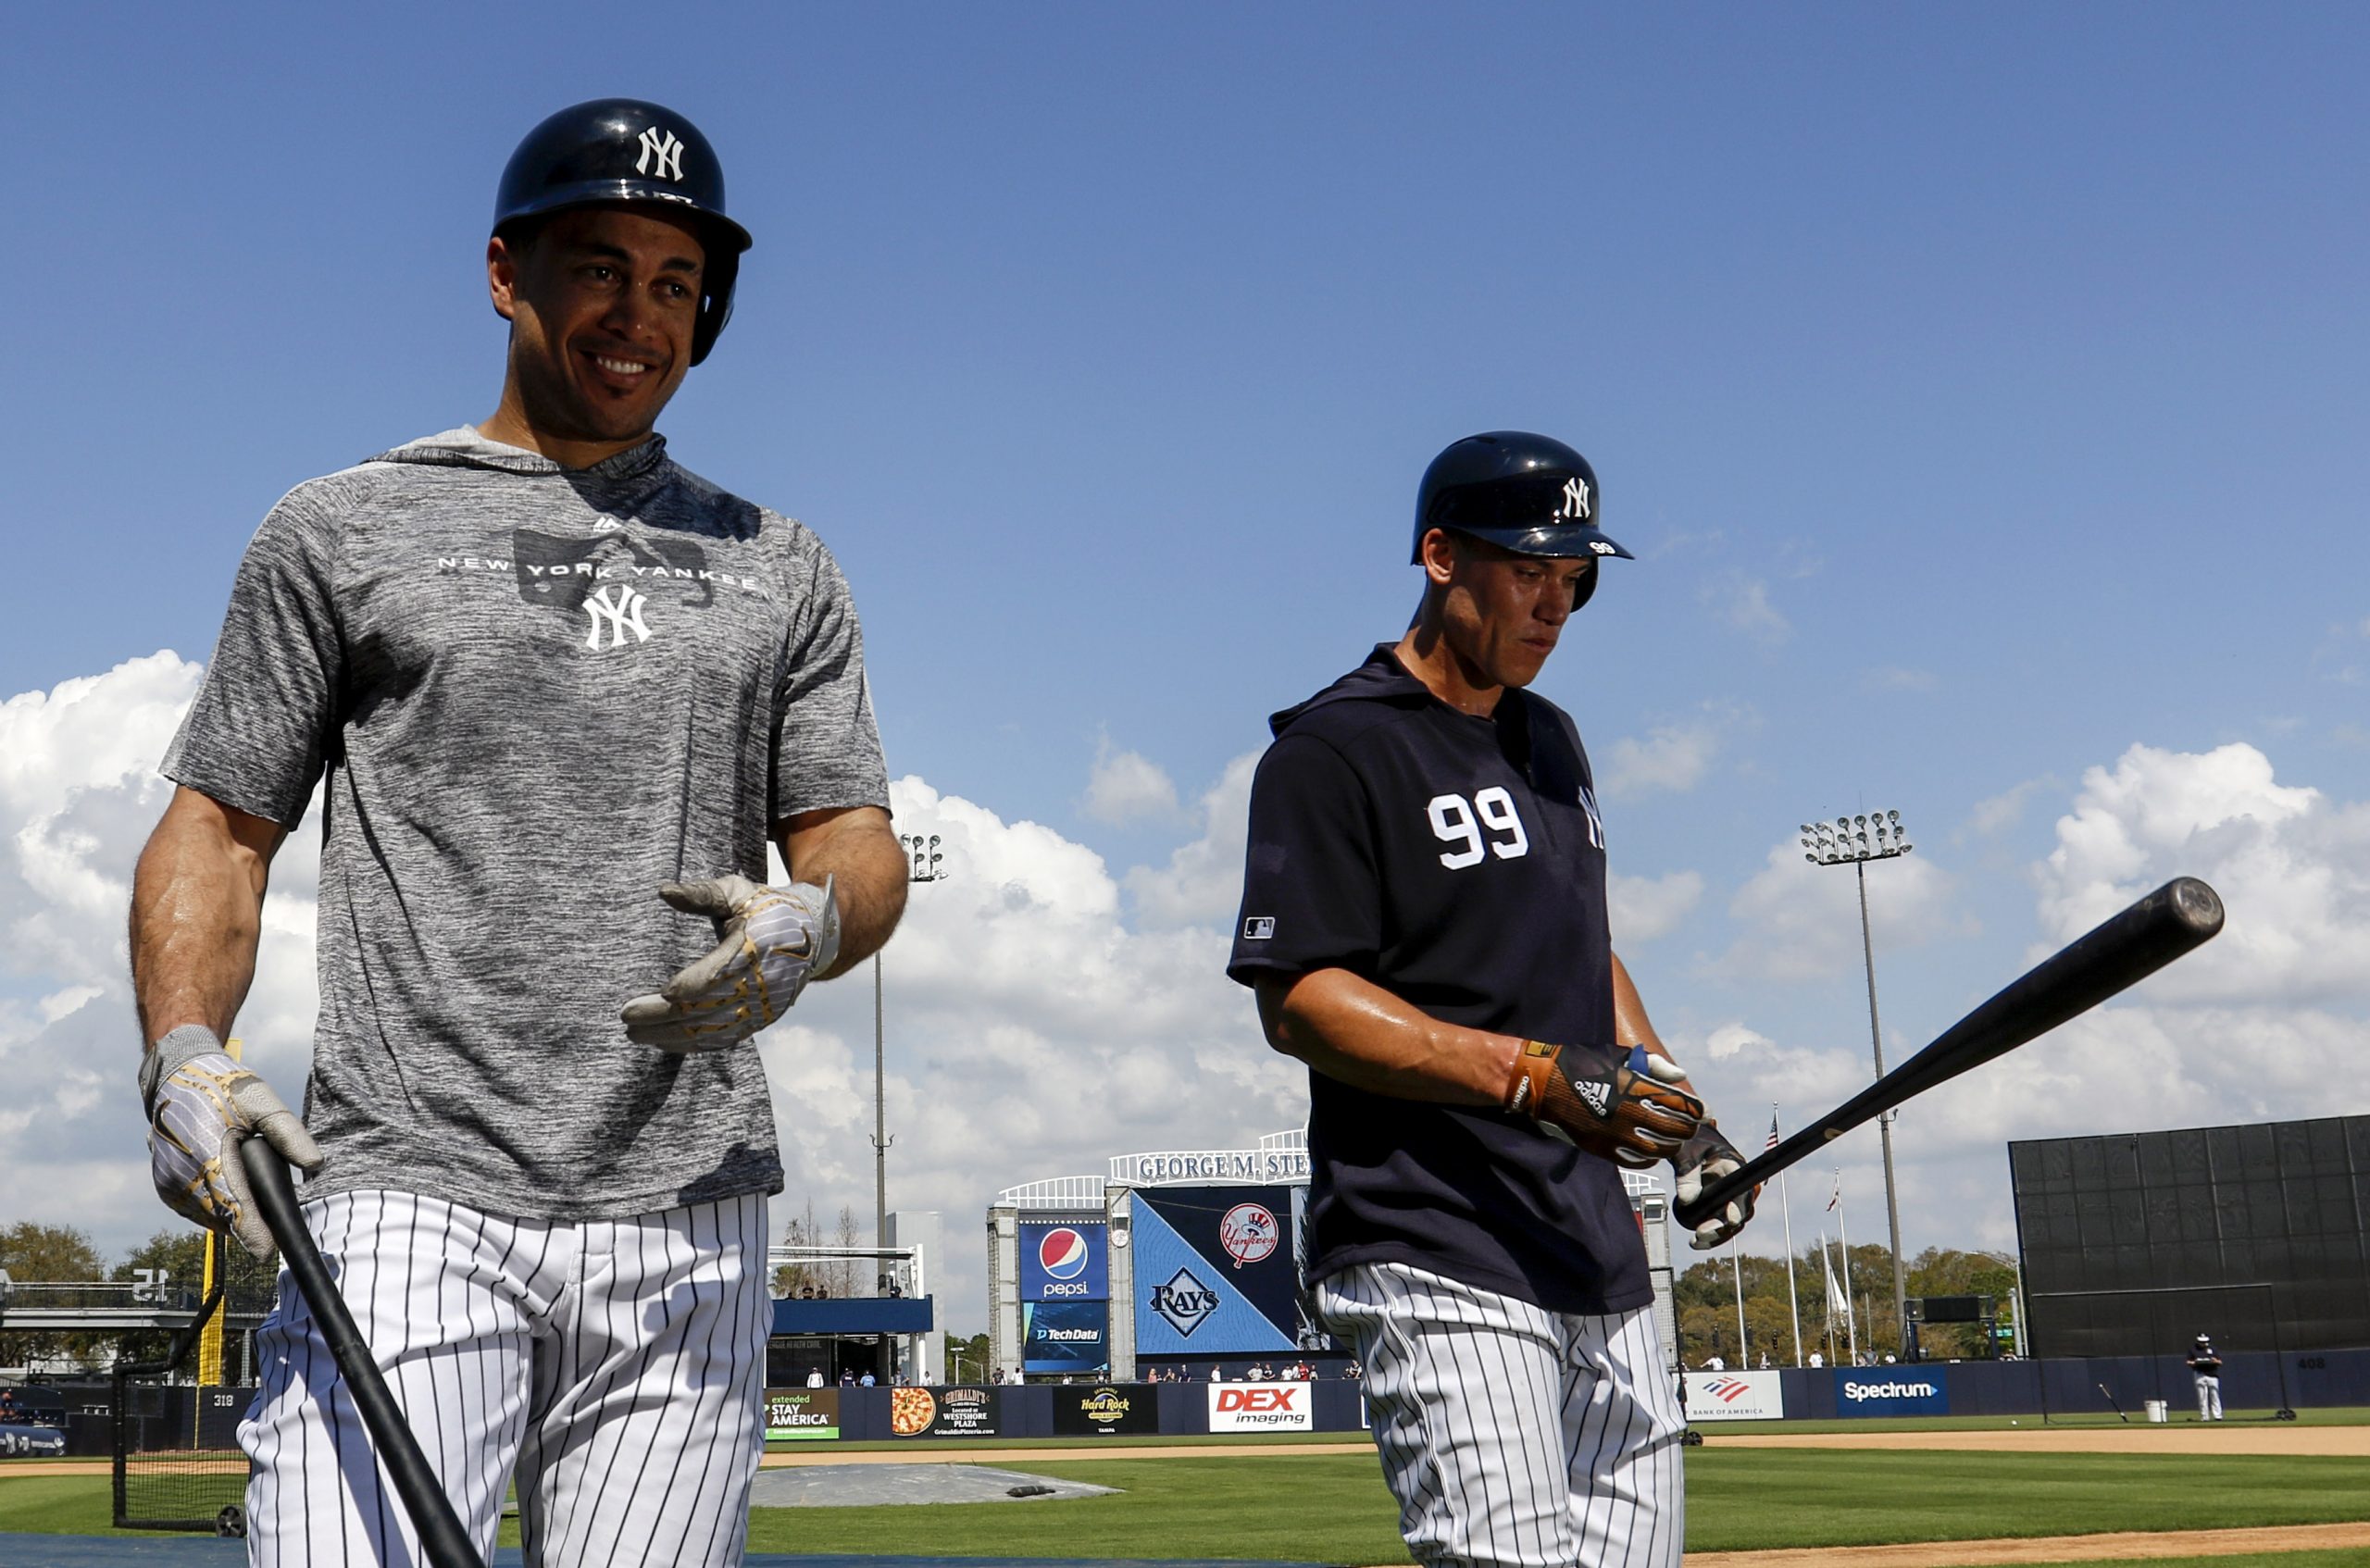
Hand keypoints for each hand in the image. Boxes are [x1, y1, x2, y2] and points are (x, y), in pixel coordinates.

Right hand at [141, 1025, 322, 1260]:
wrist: (174, 1078)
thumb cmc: (222, 1087)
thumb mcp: (261, 1101)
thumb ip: (288, 1134)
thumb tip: (315, 1165)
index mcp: (205, 1153)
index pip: (233, 1203)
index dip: (252, 1230)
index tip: (269, 1252)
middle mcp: (181, 1175)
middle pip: (224, 1215)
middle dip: (251, 1223)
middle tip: (277, 1225)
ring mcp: (169, 1185)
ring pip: (210, 1217)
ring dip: (234, 1216)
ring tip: (254, 1202)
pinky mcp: (166, 1189)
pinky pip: (197, 1211)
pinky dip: (218, 1209)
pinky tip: (234, 1198)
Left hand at [622, 873, 840, 1051]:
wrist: (812, 935)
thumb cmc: (765, 908)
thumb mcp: (738, 892)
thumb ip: (702, 894)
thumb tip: (664, 892)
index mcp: (756, 947)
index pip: (719, 973)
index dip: (689, 985)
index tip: (661, 991)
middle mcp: (762, 982)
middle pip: (707, 1008)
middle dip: (663, 1016)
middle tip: (626, 1017)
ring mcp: (763, 1006)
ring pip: (712, 1030)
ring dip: (671, 1036)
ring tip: (635, 1034)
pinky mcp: (761, 1021)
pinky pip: (723, 1039)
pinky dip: (693, 1045)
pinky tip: (665, 1043)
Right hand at [1505, 1041, 1703, 1166]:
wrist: (1546, 1083)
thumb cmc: (1583, 1063)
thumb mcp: (1619, 1055)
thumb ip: (1654, 1065)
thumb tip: (1681, 1077)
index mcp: (1636, 1086)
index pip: (1681, 1104)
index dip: (1698, 1110)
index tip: (1705, 1112)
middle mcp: (1630, 1112)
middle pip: (1675, 1128)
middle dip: (1689, 1128)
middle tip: (1692, 1126)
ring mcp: (1616, 1133)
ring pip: (1660, 1148)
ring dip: (1672, 1145)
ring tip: (1674, 1140)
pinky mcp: (1603, 1147)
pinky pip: (1636, 1161)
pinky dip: (1650, 1158)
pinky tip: (1652, 1152)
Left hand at [1674, 1120, 1758, 1249]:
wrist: (1688, 1142)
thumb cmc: (1690, 1141)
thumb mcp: (1685, 1153)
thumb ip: (1687, 1174)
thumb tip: (1687, 1200)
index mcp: (1734, 1165)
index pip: (1743, 1190)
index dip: (1739, 1206)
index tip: (1730, 1219)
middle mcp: (1737, 1183)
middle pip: (1739, 1211)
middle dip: (1722, 1226)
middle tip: (1701, 1233)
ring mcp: (1729, 1195)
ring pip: (1731, 1222)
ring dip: (1717, 1236)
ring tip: (1696, 1242)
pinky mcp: (1719, 1205)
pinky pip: (1720, 1223)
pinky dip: (1711, 1235)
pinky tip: (1696, 1242)